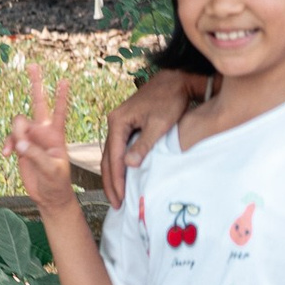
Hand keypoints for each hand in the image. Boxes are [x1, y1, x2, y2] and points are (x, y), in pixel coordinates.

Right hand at [7, 66, 78, 213]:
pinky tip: (7, 154)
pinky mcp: (20, 146)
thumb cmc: (57, 182)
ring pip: (18, 123)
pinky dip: (7, 144)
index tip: (64, 80)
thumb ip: (35, 154)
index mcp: (57, 134)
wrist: (48, 195)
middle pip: (39, 102)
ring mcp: (31, 137)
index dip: (61, 96)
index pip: (60, 111)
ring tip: (15, 149)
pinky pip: (10, 138)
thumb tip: (18, 142)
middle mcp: (43, 131)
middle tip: (34, 65)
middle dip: (36, 84)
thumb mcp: (51, 169)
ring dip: (14, 133)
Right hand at [101, 70, 204, 203]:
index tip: (121, 198)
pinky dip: (119, 165)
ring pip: (111, 155)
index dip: (116, 180)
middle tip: (116, 204)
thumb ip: (143, 145)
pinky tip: (124, 176)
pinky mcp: (128, 125)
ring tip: (118, 195)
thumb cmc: (170, 100)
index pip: (113, 157)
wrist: (177, 80)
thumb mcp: (159, 124)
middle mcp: (114, 122)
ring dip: (114, 176)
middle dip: (111, 182)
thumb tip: (129, 165)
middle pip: (107, 158)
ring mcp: (120, 123)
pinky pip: (119, 149)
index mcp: (118, 122)